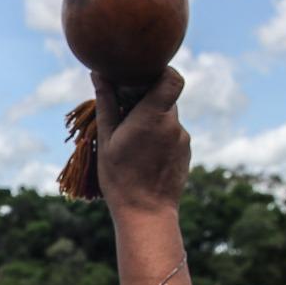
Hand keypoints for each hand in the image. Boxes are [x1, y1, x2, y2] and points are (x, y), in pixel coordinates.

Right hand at [92, 68, 190, 216]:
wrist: (146, 213)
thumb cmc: (121, 177)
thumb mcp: (106, 139)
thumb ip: (106, 103)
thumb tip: (99, 74)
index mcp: (154, 116)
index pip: (172, 77)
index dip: (162, 71)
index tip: (142, 76)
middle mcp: (173, 125)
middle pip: (166, 97)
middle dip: (147, 101)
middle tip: (125, 113)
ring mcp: (183, 139)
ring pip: (168, 118)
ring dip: (152, 122)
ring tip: (132, 143)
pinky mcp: (186, 153)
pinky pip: (172, 135)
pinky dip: (159, 138)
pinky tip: (144, 157)